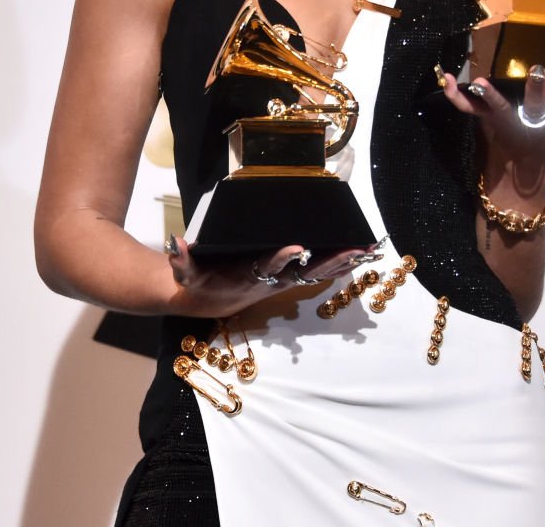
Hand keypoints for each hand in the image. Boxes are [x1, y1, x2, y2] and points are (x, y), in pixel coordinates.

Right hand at [166, 239, 380, 318]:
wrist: (206, 301)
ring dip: (342, 262)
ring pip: (317, 271)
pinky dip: (339, 264)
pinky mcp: (288, 277)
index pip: (267, 266)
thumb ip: (182, 261)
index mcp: (248, 275)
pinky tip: (360, 255)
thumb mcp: (186, 274)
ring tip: (368, 251)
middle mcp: (271, 280)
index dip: (281, 258)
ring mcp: (283, 280)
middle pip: (305, 271)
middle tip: (354, 250)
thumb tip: (177, 243)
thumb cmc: (198, 283)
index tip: (296, 247)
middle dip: (330, 260)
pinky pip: (317, 271)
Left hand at [440, 62, 544, 192]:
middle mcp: (535, 122)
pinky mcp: (486, 123)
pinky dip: (455, 94)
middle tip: (536, 69)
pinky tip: (446, 77)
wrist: (517, 186)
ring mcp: (509, 124)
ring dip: (490, 95)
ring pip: (499, 110)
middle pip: (537, 106)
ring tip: (479, 81)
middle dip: (536, 90)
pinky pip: (467, 109)